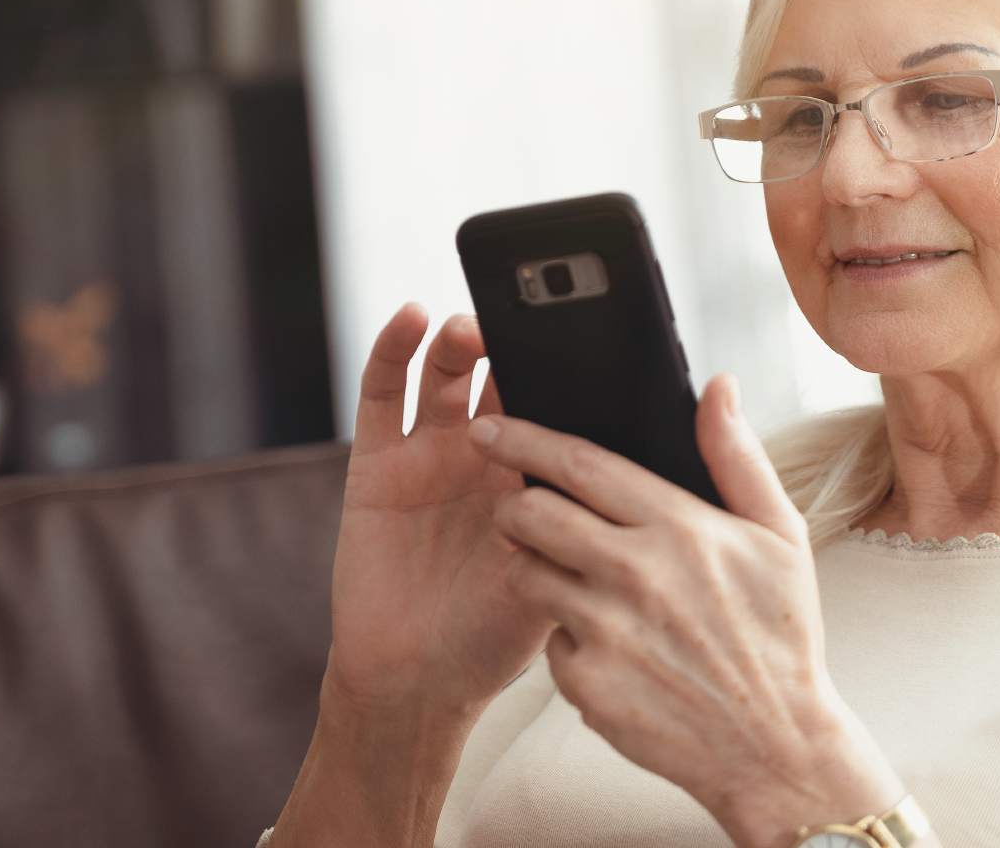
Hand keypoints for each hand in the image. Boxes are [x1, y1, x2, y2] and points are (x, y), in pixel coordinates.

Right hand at [323, 304, 554, 715]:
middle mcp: (484, 455)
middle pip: (502, 373)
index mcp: (535, 476)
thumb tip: (623, 478)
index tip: (589, 330)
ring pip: (446, 373)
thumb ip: (578, 528)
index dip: (569, 366)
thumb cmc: (495, 638)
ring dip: (459, 339)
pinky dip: (392, 351)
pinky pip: (382, 395)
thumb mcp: (558, 580)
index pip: (555, 401)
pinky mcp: (376, 462)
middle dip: (514, 341)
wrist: (416, 681)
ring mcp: (429, 453)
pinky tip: (410, 319)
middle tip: (528, 321)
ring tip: (472, 326)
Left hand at [473, 374, 904, 847]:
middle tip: (519, 505)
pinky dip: (564, 633)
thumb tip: (719, 386)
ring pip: (525, 574)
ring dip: (530, 565)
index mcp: (681, 527)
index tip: (490, 427)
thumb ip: (738, 456)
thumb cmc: (781, 636)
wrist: (777, 746)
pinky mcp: (588, 684)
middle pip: (532, 513)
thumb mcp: (780, 536)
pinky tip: (604, 639)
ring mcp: (608, 632)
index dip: (524, 438)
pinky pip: (547, 640)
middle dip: (512, 501)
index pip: (580, 464)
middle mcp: (638, 575)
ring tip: (564, 573)